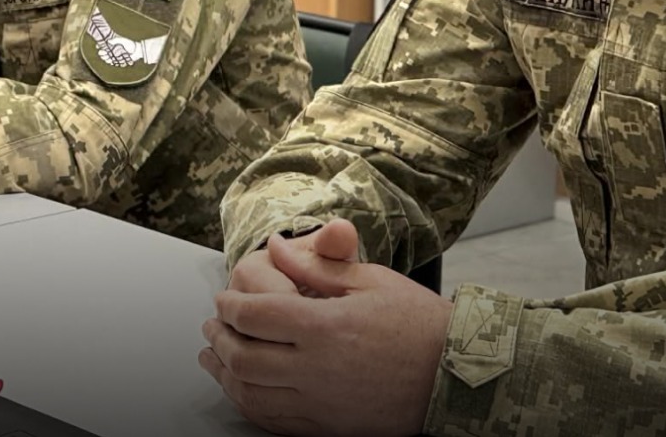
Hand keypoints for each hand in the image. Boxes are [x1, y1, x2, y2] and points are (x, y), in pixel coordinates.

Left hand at [200, 220, 451, 436]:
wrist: (454, 373)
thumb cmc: (417, 322)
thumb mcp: (369, 280)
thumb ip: (316, 266)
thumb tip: (275, 246)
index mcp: (326, 327)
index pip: (256, 316)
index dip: (230, 306)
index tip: (222, 299)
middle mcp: (317, 369)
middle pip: (245, 357)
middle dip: (220, 339)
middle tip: (212, 326)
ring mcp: (321, 403)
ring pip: (252, 394)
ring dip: (225, 374)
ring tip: (215, 358)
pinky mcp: (327, 426)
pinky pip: (274, 420)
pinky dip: (249, 404)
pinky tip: (243, 390)